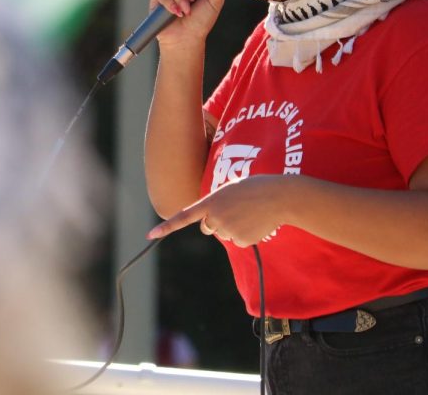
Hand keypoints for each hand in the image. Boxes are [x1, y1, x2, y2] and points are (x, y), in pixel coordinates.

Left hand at [146, 175, 286, 247]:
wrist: (277, 196)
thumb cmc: (254, 187)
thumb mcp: (229, 189)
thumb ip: (216, 204)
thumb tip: (212, 225)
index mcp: (210, 202)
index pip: (183, 216)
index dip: (166, 227)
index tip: (149, 235)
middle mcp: (215, 217)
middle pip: (207, 227)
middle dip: (215, 222)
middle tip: (233, 209)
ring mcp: (228, 230)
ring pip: (224, 234)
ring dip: (232, 226)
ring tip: (248, 212)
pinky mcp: (241, 240)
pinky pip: (238, 240)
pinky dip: (245, 234)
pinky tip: (255, 222)